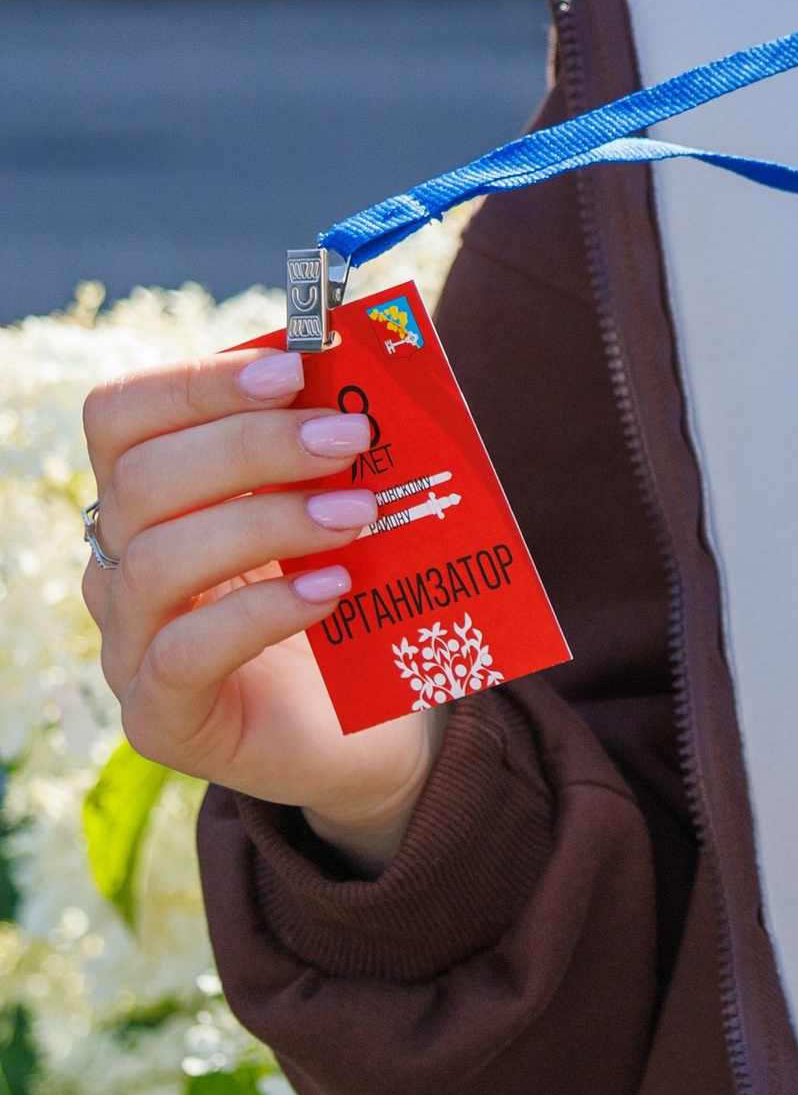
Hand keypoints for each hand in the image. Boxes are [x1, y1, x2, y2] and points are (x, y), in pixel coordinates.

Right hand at [83, 347, 444, 873]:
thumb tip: (359, 365)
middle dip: (251, 446)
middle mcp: (120, 566)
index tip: (293, 370)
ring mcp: (130, 647)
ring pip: (158, 562)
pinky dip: (261, 612)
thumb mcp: (338, 508)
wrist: (379, 729)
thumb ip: (329, 449)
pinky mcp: (161, 718)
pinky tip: (332, 589)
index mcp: (150, 498)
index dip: (197, 383)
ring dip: (266, 522)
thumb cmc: (353, 600)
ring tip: (357, 512)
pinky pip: (183, 654)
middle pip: (141, 480)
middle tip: (349, 437)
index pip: (122, 417)